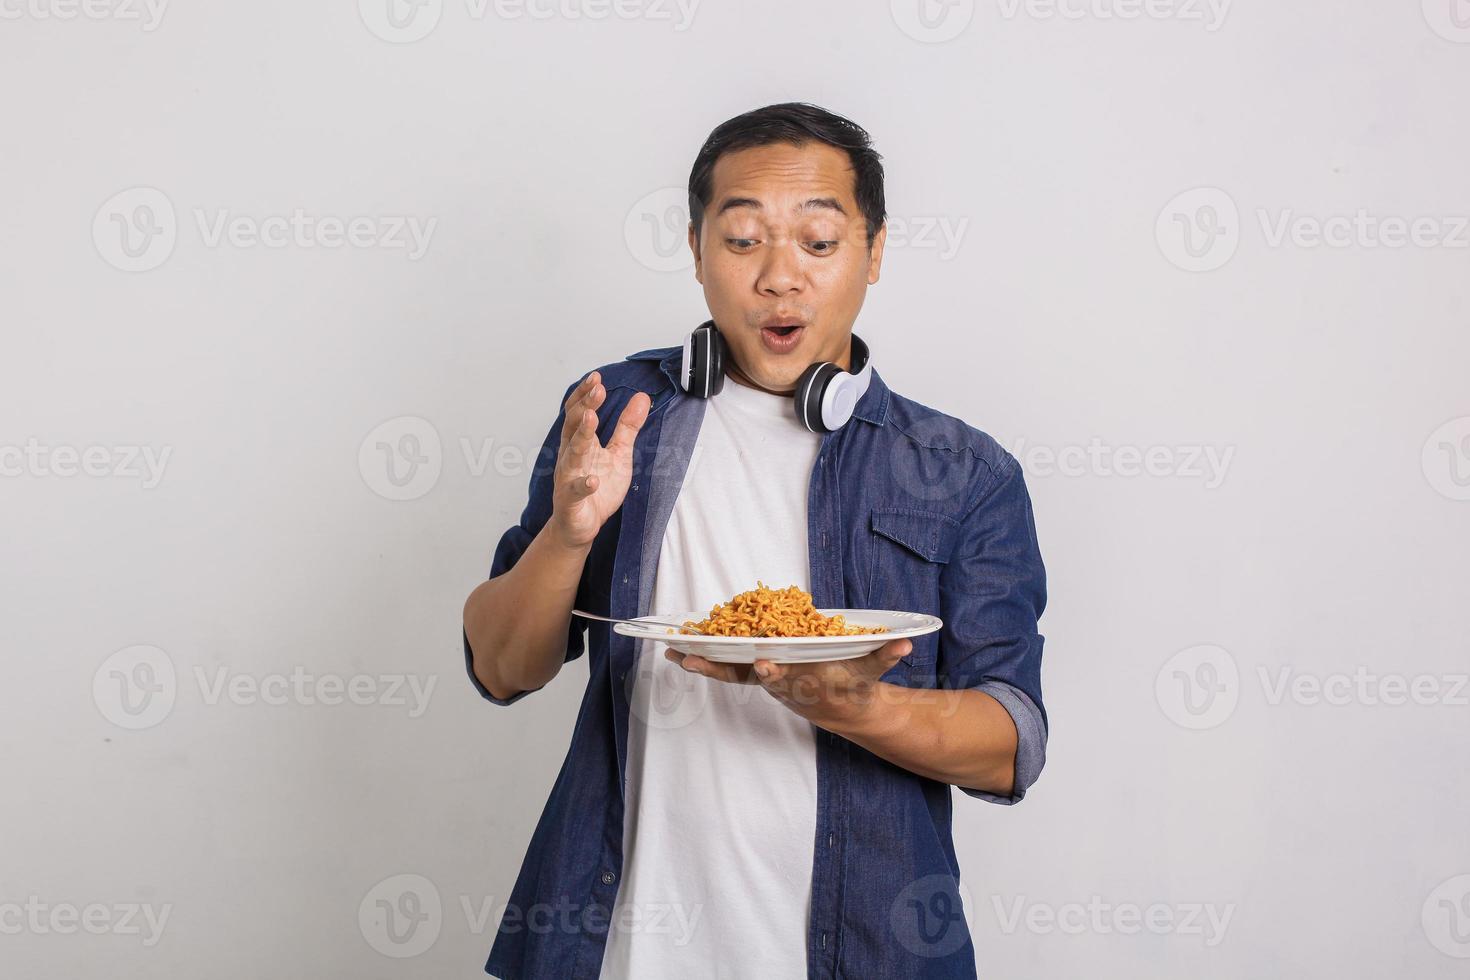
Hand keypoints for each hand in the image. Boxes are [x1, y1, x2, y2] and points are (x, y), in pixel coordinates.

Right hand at [548, 371, 650, 549]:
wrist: (581, 525)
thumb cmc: (597, 488)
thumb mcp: (619, 453)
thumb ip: (628, 427)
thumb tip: (641, 397)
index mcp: (580, 443)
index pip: (578, 412)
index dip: (586, 395)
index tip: (597, 378)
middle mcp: (570, 456)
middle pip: (573, 425)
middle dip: (584, 405)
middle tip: (598, 389)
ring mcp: (568, 478)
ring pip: (571, 453)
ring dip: (581, 435)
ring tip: (590, 418)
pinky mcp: (571, 501)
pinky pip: (575, 492)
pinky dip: (583, 485)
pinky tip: (593, 480)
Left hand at [665, 637, 913, 729]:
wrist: (842, 711)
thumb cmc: (852, 686)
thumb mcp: (870, 674)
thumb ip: (884, 657)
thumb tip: (907, 644)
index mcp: (802, 680)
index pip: (783, 677)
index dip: (771, 672)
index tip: (761, 662)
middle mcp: (777, 681)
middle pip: (742, 676)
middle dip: (716, 668)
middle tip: (688, 658)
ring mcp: (765, 680)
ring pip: (728, 672)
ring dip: (700, 663)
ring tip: (670, 652)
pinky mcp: (758, 675)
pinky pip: (727, 667)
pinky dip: (704, 659)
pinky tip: (678, 649)